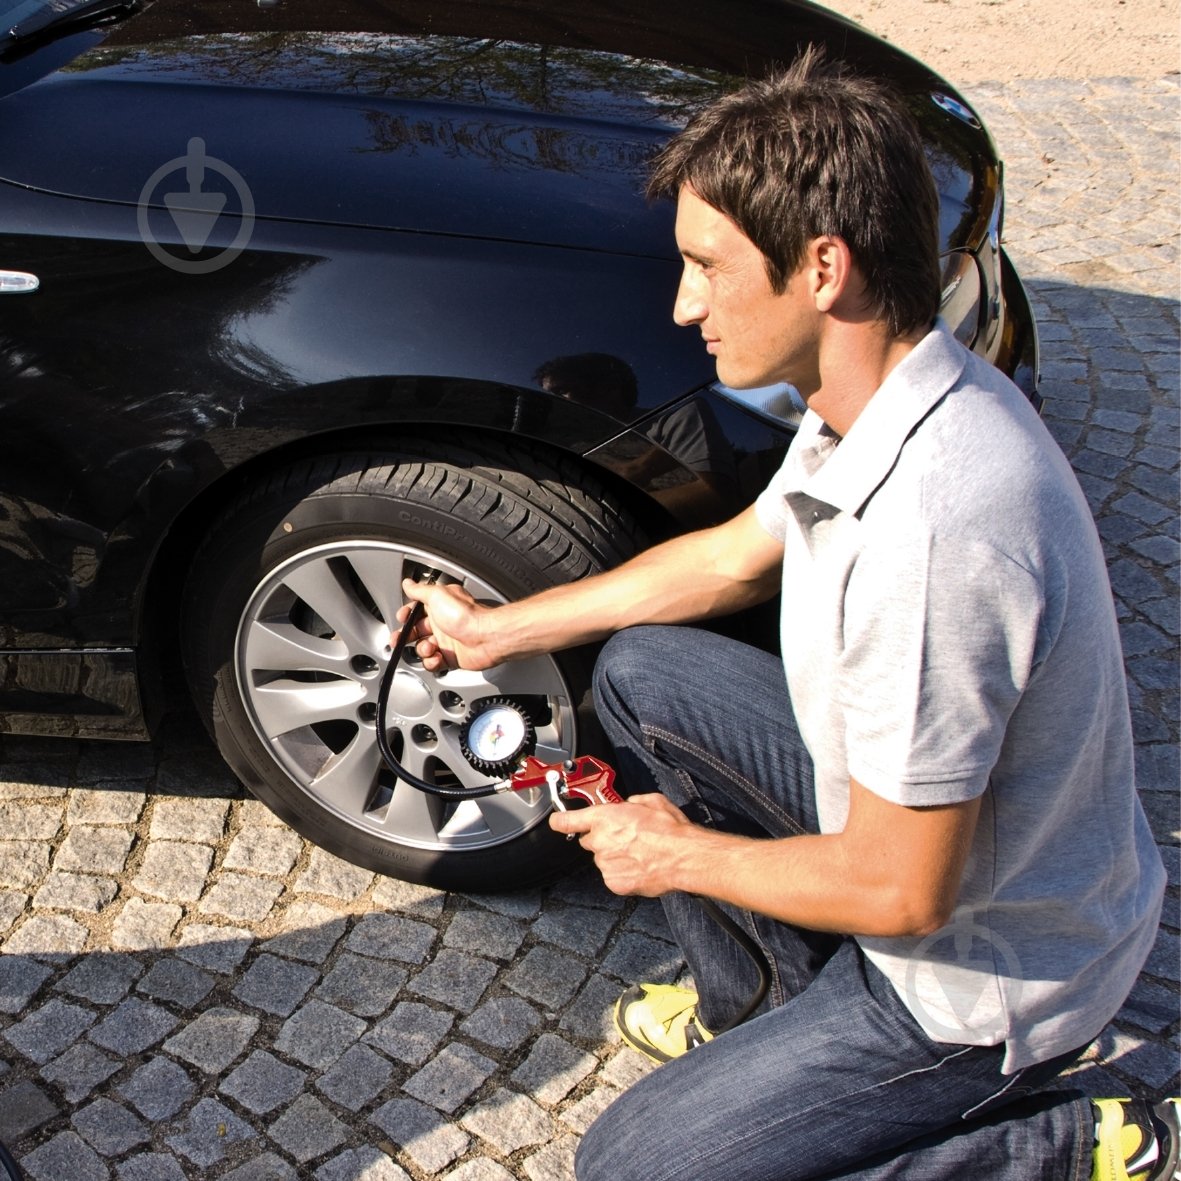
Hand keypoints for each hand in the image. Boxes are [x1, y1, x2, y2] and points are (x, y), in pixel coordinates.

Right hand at [396, 579, 500, 671]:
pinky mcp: (451, 658)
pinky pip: (434, 663)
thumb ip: (419, 590)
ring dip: (422, 650)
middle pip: (415, 632)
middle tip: (399, 639)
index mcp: (438, 607)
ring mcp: (446, 641)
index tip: (402, 618)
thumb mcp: (437, 595)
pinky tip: (436, 657)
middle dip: (405, 636)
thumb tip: (408, 583)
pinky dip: (432, 662)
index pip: (415, 611)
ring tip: (430, 647)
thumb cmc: (465, 615)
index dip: (406, 616)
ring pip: (422, 649)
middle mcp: (442, 623)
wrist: (485, 637)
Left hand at [548, 794, 692, 896]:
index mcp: (604, 818)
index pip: (567, 821)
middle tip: (625, 836)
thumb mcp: (651, 801)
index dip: (559, 821)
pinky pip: (612, 875)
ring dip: (614, 856)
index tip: (557, 822)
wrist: (684, 857)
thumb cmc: (670, 830)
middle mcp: (600, 841)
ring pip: (602, 859)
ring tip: (639, 853)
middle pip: (589, 841)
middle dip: (602, 838)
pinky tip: (640, 866)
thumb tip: (628, 806)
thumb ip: (631, 802)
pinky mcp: (614, 882)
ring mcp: (606, 864)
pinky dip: (623, 872)